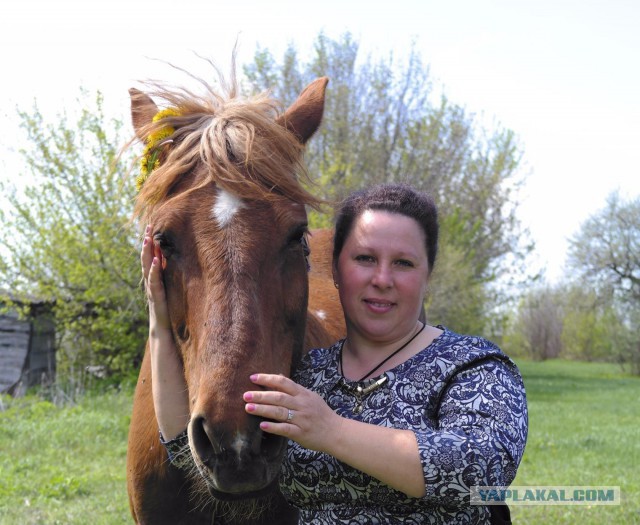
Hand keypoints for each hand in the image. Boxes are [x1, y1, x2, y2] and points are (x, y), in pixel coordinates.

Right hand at [141, 225, 169, 332]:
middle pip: (146, 259)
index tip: (151, 227)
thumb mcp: (169, 288)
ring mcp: (152, 289)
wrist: (163, 330)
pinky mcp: (156, 298)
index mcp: (154, 279)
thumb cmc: (167, 309)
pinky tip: (156, 262)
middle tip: (148, 227)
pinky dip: (154, 272)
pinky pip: (154, 283)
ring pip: (147, 269)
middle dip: (147, 243)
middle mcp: (151, 282)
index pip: (150, 257)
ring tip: (148, 239)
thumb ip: (168, 275)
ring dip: (147, 254)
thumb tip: (172, 260)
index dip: (150, 243)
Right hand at [142, 225, 188, 438]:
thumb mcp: (202, 356)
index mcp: (171, 323)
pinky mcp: (160, 334)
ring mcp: (159, 326)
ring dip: (150, 262)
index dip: (163, 265)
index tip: (164, 241)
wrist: (180, 412)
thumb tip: (228, 330)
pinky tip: (156, 266)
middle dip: (153, 255)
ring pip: (153, 288)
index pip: (167, 287)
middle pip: (156, 281)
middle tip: (151, 229)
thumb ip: (209, 341)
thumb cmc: (194, 388)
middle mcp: (163, 321)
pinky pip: (158, 303)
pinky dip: (154, 284)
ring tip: (149, 237)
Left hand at [243, 374, 342, 451]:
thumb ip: (293, 388)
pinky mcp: (301, 433)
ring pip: (279, 412)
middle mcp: (302, 404)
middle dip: (261, 395)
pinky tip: (262, 426)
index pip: (283, 382)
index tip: (252, 378)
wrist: (336, 432)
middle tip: (245, 395)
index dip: (267, 379)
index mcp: (303, 394)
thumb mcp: (310, 396)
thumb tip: (277, 376)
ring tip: (248, 408)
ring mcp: (301, 419)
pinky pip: (285, 429)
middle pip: (279, 397)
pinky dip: (273, 427)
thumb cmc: (321, 413)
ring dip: (263, 410)